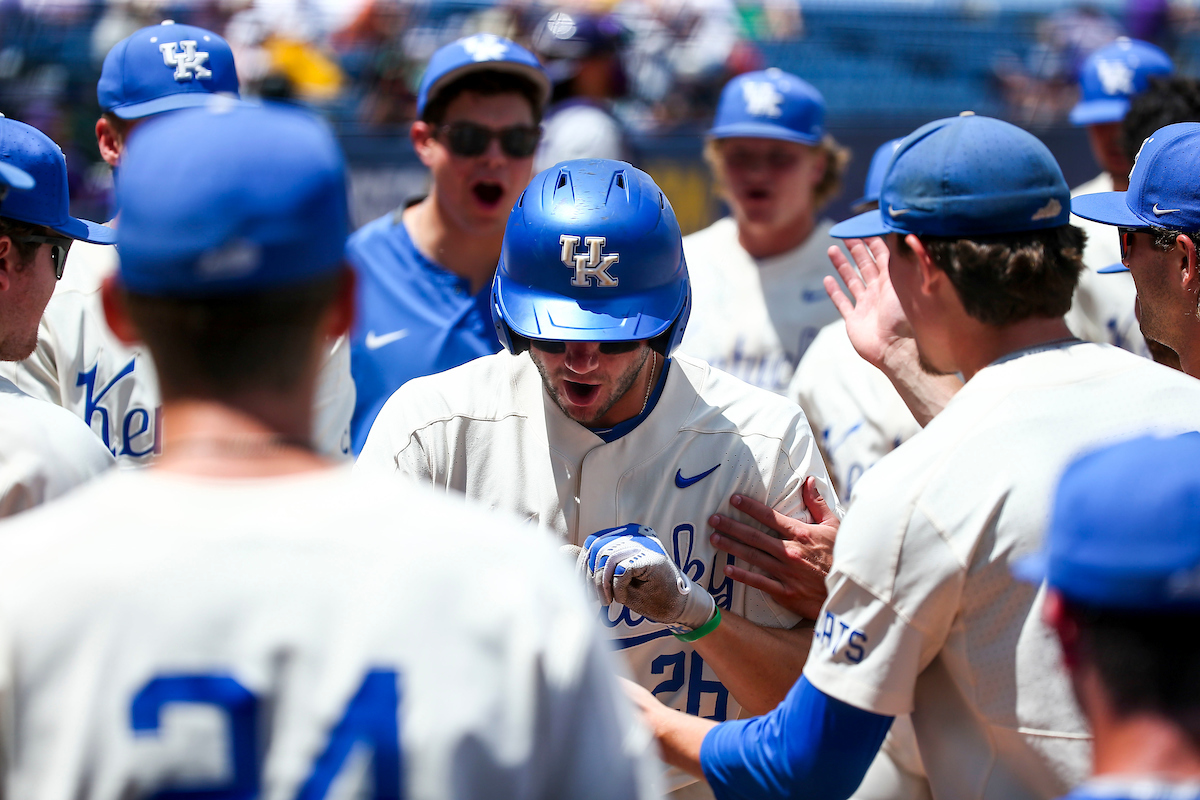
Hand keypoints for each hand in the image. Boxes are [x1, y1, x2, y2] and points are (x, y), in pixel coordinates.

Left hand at [577, 524, 714, 629]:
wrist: (677, 607)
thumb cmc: (645, 594)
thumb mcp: (611, 579)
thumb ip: (590, 564)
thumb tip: (561, 551)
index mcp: (623, 537)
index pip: (592, 545)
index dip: (583, 569)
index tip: (586, 591)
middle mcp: (634, 535)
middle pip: (596, 550)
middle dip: (589, 577)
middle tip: (597, 599)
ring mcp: (645, 545)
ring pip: (607, 559)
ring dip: (602, 585)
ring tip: (608, 601)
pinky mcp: (653, 558)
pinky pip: (622, 570)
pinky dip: (617, 588)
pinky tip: (621, 599)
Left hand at [709, 477, 838, 619]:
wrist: (852, 590)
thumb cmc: (842, 556)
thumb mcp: (835, 526)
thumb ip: (818, 504)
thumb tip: (809, 481)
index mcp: (801, 534)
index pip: (770, 516)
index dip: (749, 507)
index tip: (734, 500)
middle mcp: (790, 551)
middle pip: (754, 536)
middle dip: (731, 526)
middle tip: (713, 519)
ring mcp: (786, 572)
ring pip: (752, 557)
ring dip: (731, 546)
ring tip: (714, 539)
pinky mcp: (785, 591)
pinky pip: (759, 582)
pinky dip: (742, 576)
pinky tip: (728, 569)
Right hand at [824, 237, 913, 369]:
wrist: (898, 349)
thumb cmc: (907, 317)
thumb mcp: (910, 282)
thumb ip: (909, 259)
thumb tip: (908, 234)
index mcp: (893, 282)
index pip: (882, 256)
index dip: (873, 241)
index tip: (863, 227)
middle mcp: (879, 292)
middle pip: (865, 265)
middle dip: (856, 249)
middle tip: (845, 234)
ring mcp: (866, 306)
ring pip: (852, 280)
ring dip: (842, 265)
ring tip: (831, 250)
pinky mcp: (855, 320)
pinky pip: (842, 303)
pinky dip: (834, 292)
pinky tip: (827, 281)